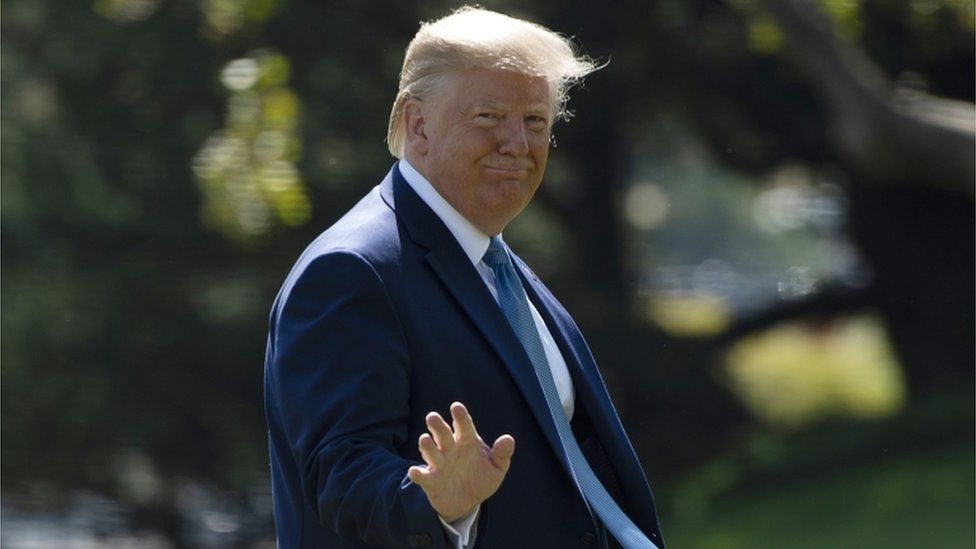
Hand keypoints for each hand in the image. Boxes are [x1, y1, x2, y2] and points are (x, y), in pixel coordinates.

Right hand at [407, 402, 515, 522]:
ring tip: (425, 440)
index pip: (463, 426)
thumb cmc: (481, 478)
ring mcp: (439, 464)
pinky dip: (417, 473)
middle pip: (442, 434)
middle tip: (432, 417)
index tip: (456, 407)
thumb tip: (508, 439)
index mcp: (466, 441)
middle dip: (437, 426)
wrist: (468, 502)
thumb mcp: (496, 468)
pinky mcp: (430, 481)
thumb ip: (502, 454)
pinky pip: (422, 476)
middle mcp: (450, 449)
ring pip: (430, 451)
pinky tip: (415, 472)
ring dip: (427, 445)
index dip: (460, 416)